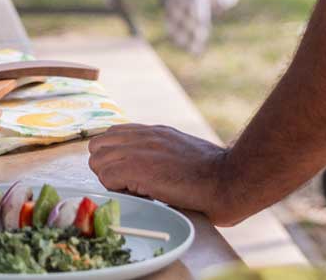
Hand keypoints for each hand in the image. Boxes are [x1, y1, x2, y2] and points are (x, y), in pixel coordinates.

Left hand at [82, 123, 263, 225]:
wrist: (229, 179)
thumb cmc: (215, 175)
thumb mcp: (185, 153)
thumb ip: (164, 153)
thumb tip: (151, 170)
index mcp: (155, 132)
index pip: (113, 134)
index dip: (115, 156)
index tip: (129, 174)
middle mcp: (144, 135)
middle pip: (98, 145)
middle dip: (107, 166)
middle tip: (128, 183)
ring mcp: (139, 149)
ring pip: (97, 161)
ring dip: (110, 178)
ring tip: (136, 189)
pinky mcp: (136, 167)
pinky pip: (106, 177)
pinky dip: (117, 189)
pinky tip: (141, 194)